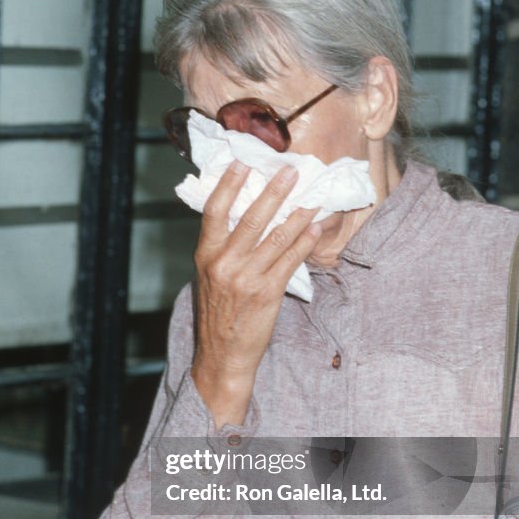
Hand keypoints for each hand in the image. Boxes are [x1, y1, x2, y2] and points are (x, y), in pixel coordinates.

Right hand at [192, 160, 321, 427]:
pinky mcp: (267, 293)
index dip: (229, 185)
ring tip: (311, 197)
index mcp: (205, 255)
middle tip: (290, 171)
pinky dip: (303, 243)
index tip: (244, 163)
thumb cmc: (217, 313)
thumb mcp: (208, 276)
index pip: (215, 211)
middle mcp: (224, 264)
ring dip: (297, 214)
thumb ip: (221, 247)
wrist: (222, 355)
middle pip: (252, 218)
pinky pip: (290, 261)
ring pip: (276, 237)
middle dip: (274, 191)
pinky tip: (313, 229)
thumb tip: (242, 214)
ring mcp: (246, 278)